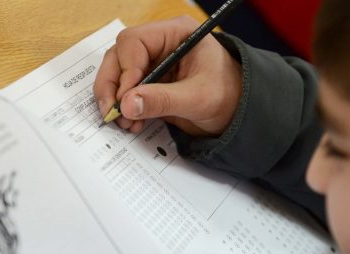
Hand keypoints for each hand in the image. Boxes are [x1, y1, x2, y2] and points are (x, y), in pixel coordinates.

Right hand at [93, 16, 241, 136]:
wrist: (238, 112)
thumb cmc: (229, 95)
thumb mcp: (198, 98)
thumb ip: (163, 100)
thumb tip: (128, 104)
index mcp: (176, 34)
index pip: (135, 42)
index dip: (125, 69)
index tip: (126, 96)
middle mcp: (160, 44)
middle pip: (119, 56)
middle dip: (112, 85)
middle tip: (112, 111)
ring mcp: (153, 63)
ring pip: (117, 74)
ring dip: (115, 99)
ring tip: (125, 122)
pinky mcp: (150, 83)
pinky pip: (126, 92)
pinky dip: (124, 108)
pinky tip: (132, 123)